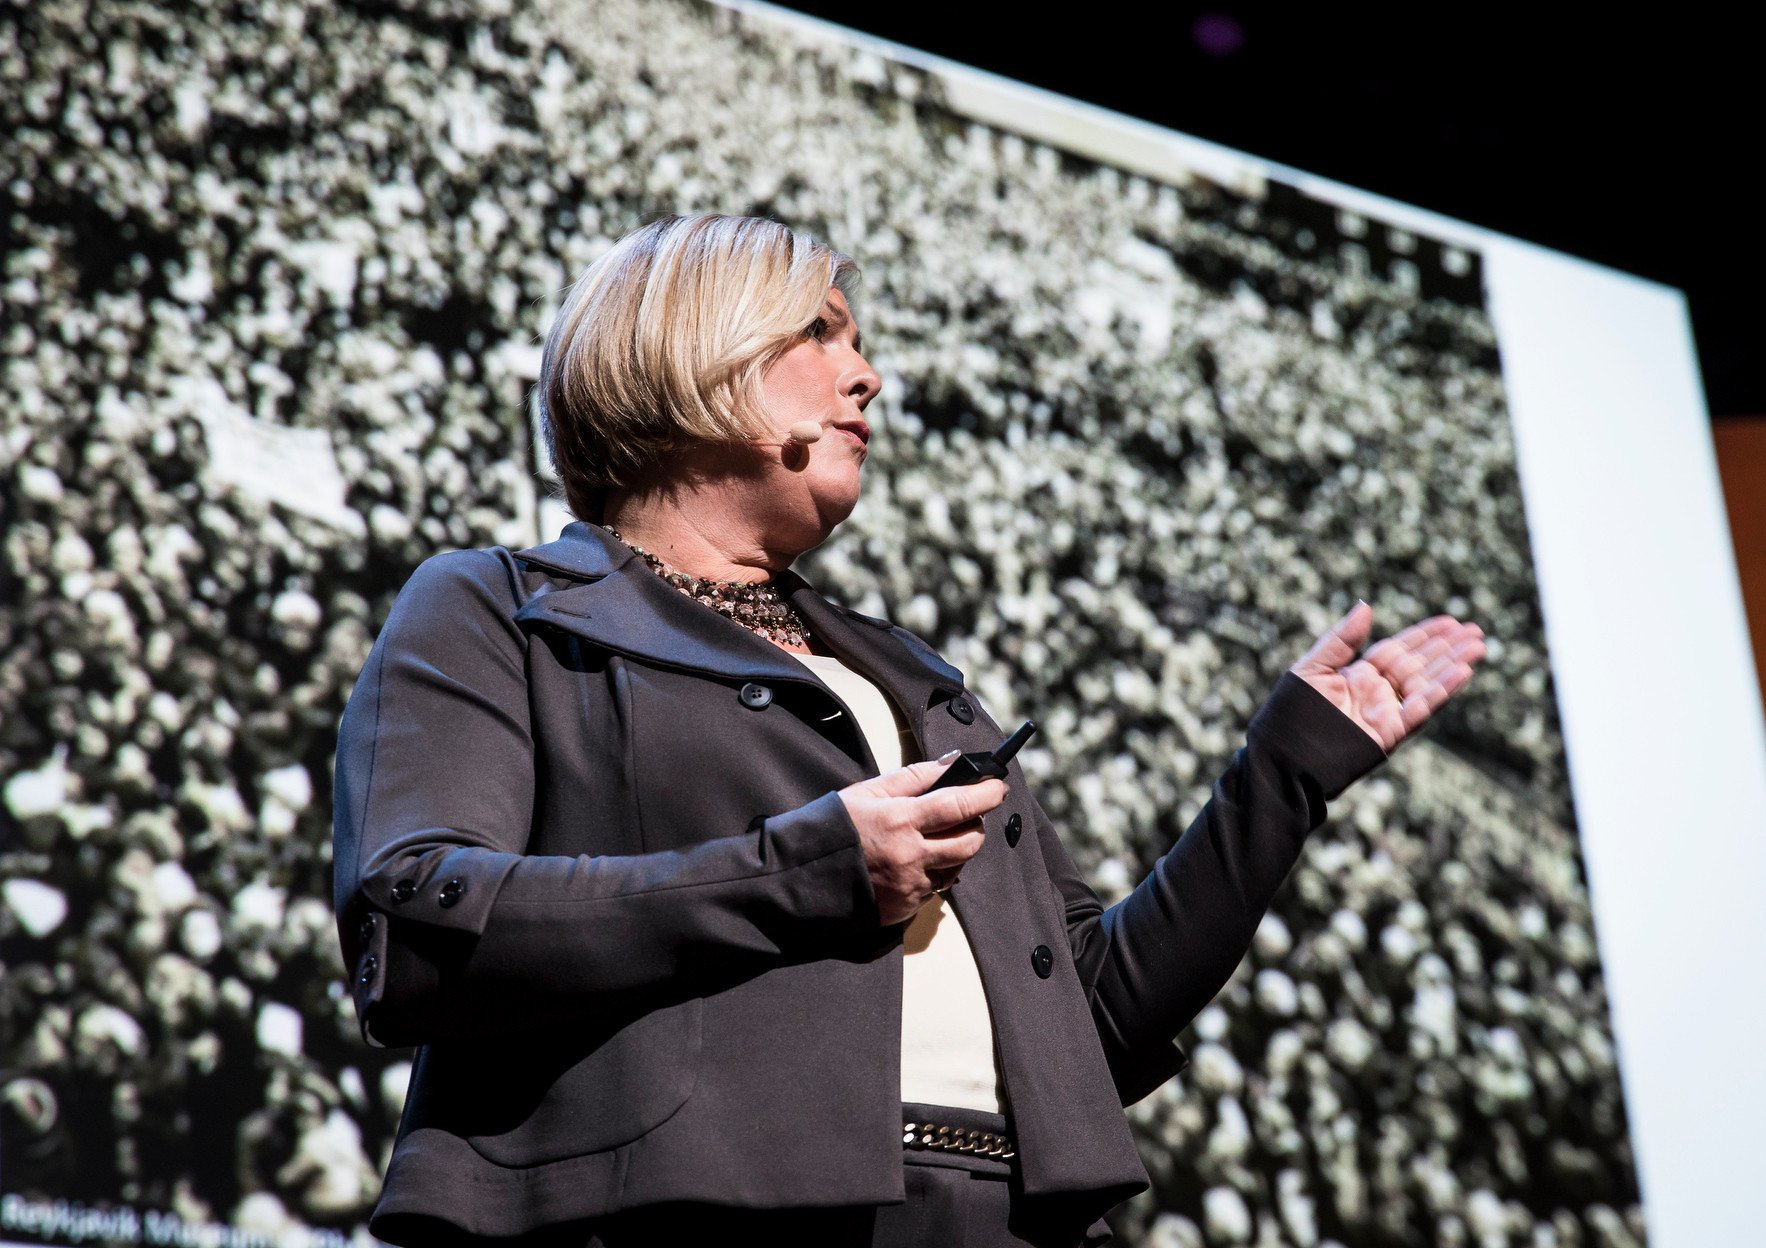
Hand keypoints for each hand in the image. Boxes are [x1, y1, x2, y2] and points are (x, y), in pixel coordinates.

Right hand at [837, 755, 1004, 924]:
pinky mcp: (905, 909)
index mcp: (900, 820)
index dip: (986, 795)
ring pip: (956, 867)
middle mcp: (910, 856)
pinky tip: (911, 863)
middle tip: (966, 814)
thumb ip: (914, 777)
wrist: (800, 875)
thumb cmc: (833, 826)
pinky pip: (934, 889)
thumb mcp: (868, 791)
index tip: (997, 787)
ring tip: (932, 839)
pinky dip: (932, 874)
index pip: (960, 805)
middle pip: (969, 842)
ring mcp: (909, 886)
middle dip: (976, 825)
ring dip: (955, 851)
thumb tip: (953, 763)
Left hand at [1291, 602, 1486, 751]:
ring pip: (1426, 685)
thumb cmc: (1290, 714)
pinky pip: (1420, 710)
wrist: (1282, 757)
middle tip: (1476, 631)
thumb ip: (1341, 640)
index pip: (1399, 650)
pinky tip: (1462, 672)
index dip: (1425, 635)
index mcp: (1359, 676)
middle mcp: (1377, 694)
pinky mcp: (1389, 734)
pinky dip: (1441, 691)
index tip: (1451, 621)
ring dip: (1453, 666)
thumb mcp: (1312, 668)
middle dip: (1448, 648)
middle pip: (1419, 665)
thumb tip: (1366, 605)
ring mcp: (1386, 714)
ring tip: (1479, 647)